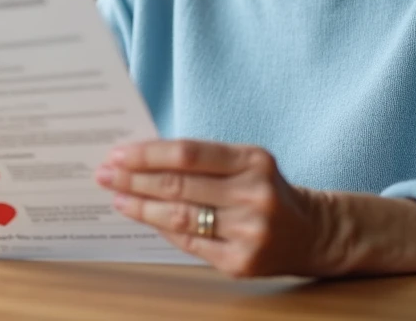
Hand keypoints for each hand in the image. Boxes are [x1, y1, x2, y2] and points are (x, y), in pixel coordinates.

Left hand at [95, 139, 321, 277]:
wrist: (310, 232)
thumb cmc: (265, 190)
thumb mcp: (246, 162)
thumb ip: (203, 160)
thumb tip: (142, 158)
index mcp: (253, 160)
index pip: (189, 153)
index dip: (148, 153)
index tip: (118, 153)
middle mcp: (254, 194)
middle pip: (179, 185)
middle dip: (135, 179)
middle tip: (105, 174)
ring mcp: (249, 231)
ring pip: (180, 217)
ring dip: (141, 206)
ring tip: (117, 197)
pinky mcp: (241, 262)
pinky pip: (189, 243)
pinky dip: (161, 229)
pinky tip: (142, 219)